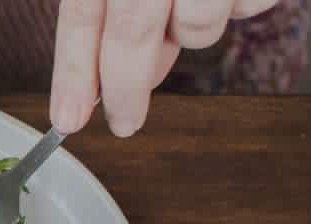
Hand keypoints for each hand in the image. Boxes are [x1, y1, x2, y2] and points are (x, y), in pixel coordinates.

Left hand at [50, 0, 278, 136]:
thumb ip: (116, 10)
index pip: (80, 17)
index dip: (72, 74)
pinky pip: (245, 6)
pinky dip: (235, 6)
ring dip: (188, 31)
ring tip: (188, 2)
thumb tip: (116, 77)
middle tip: (123, 124)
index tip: (66, 120)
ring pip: (195, 27)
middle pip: (131, 35)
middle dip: (125, 89)